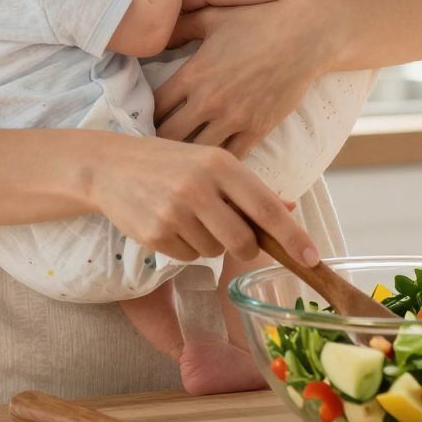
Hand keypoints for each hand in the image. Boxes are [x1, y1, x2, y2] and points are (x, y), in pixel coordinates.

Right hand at [89, 133, 316, 266]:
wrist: (110, 166)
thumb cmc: (171, 163)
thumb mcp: (211, 162)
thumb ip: (250, 188)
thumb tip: (290, 209)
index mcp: (220, 164)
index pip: (265, 207)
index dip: (292, 236)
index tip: (312, 258)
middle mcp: (198, 187)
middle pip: (242, 241)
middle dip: (246, 248)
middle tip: (236, 238)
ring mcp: (174, 212)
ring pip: (214, 252)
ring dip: (210, 243)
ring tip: (190, 217)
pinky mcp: (153, 234)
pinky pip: (187, 258)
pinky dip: (186, 248)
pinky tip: (170, 224)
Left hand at [153, 0, 327, 155]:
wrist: (306, 34)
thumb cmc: (258, 20)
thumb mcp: (213, 17)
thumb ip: (180, 27)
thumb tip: (154, 30)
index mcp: (192, 74)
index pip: (153, 107)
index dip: (143, 116)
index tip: (144, 121)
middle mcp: (209, 100)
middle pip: (167, 137)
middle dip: (160, 142)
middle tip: (158, 146)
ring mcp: (234, 117)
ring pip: (197, 153)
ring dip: (188, 157)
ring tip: (183, 160)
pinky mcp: (258, 128)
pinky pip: (232, 158)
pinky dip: (221, 163)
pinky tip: (215, 164)